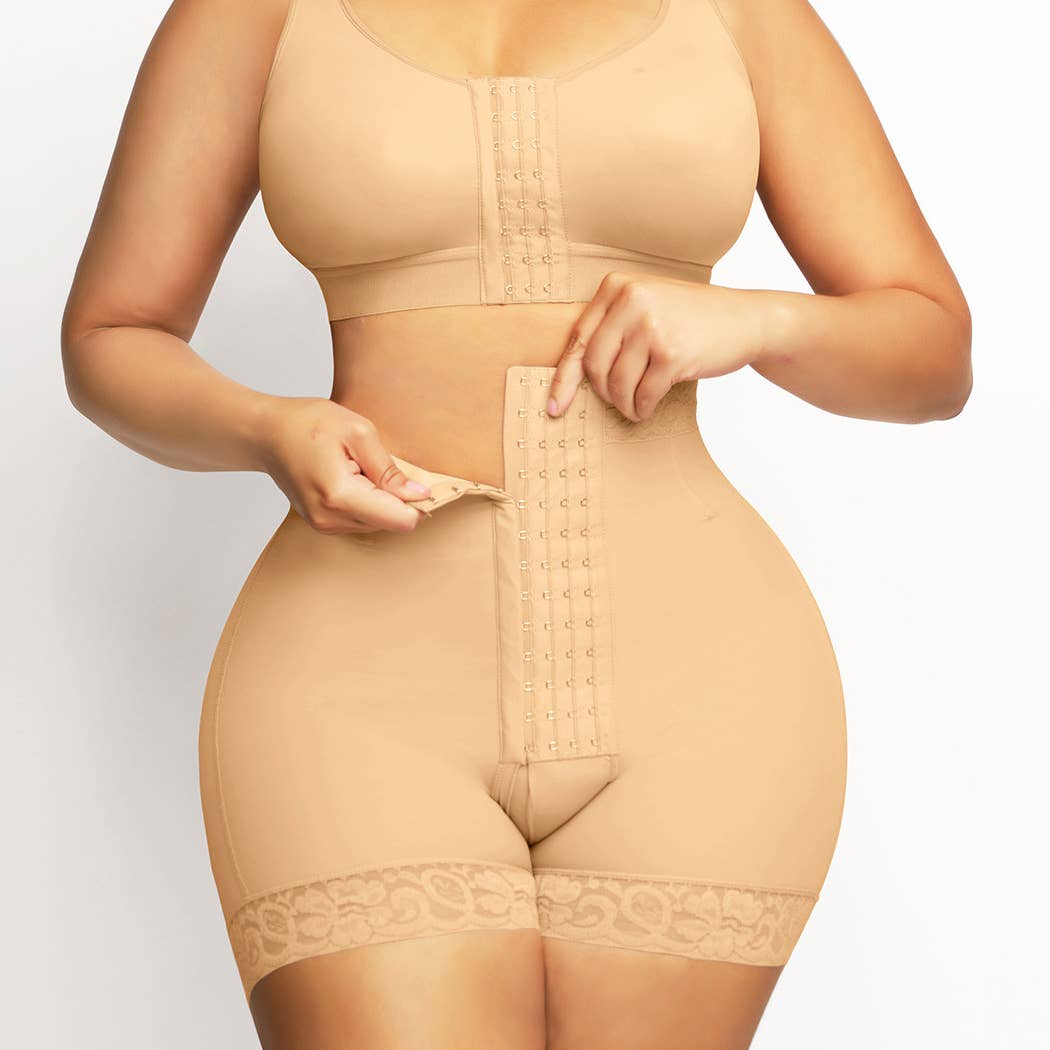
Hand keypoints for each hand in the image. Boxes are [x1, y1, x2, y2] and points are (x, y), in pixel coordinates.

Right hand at [257, 397, 431, 533]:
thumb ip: (390, 469)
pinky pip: (362, 519)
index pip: (400, 520)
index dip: (417, 502)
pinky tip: (353, 476)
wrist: (265, 434)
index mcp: (341, 496)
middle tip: (380, 463)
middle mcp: (331, 520)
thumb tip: (420, 495)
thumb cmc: (306, 424)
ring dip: (381, 498)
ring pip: (378, 522)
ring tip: (360, 467)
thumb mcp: (357, 432)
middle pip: (391, 523)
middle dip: (398, 497)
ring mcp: (324, 526)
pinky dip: (367, 500)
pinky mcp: (323, 524)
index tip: (418, 480)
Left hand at [546, 272, 767, 421]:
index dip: (563, 379)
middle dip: (604, 393)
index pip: (579, 340)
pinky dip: (642, 409)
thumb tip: (570, 374)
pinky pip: (642, 395)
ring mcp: (651, 326)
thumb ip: (613, 325)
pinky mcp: (671, 353)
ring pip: (617, 384)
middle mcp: (632, 301)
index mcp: (618, 287)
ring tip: (636, 406)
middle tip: (618, 401)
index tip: (554, 408)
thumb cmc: (691, 319)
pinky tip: (648, 408)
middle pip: (594, 366)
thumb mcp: (648, 304)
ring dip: (624, 405)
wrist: (746, 320)